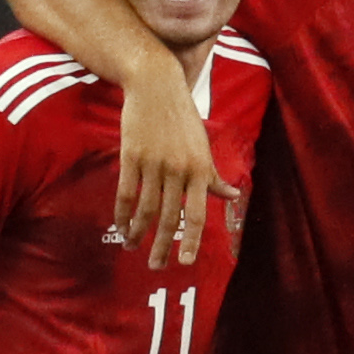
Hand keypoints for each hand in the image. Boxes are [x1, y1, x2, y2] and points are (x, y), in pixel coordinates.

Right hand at [116, 66, 238, 268]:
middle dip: (163, 245)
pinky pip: (126, 192)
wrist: (157, 87)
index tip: (185, 262)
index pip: (199, 213)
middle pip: (171, 217)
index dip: (192, 240)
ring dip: (139, 232)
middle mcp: (179, 169)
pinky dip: (122, 213)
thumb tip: (233, 195)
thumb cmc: (183, 118)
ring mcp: (154, 163)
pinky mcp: (131, 156)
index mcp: (201, 169)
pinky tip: (120, 226)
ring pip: (146, 208)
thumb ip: (214, 175)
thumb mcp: (203, 146)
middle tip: (157, 266)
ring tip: (132, 247)